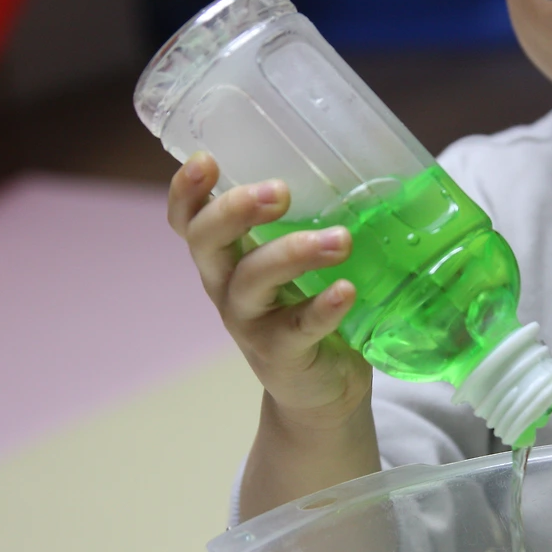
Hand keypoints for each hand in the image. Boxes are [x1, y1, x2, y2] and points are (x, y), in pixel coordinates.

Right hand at [167, 152, 373, 431]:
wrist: (319, 392)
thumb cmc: (306, 308)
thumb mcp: (296, 264)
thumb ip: (308, 221)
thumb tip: (364, 161)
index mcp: (226, 258)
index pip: (190, 221)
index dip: (187, 192)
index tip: (206, 160)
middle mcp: (227, 288)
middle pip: (208, 244)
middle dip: (236, 211)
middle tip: (279, 191)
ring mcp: (251, 324)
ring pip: (253, 283)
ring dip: (294, 254)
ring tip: (341, 240)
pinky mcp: (282, 355)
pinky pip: (297, 328)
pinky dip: (322, 307)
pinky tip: (346, 291)